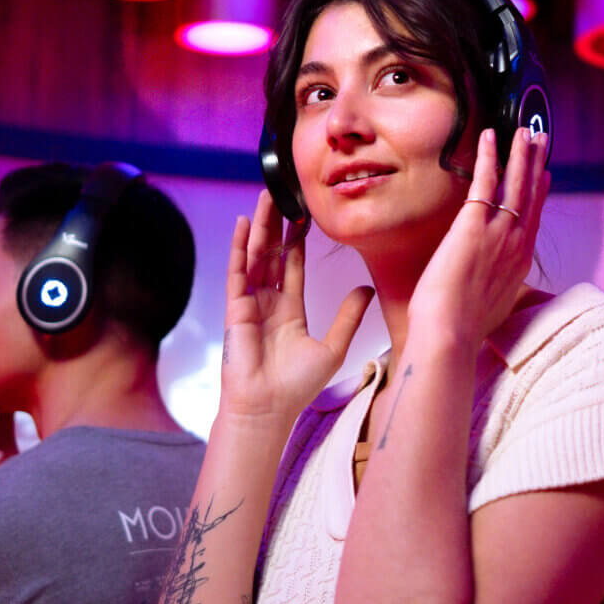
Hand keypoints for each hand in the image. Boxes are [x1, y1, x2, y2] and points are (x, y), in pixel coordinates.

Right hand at [218, 188, 375, 426]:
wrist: (268, 409)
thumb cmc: (297, 387)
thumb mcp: (333, 347)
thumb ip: (348, 317)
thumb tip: (367, 289)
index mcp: (290, 310)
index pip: (293, 266)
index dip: (298, 240)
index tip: (304, 216)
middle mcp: (269, 303)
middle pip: (272, 254)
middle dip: (278, 225)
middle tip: (284, 194)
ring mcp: (250, 304)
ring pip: (256, 256)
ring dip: (261, 227)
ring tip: (267, 197)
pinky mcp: (236, 309)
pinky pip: (237, 272)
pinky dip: (240, 247)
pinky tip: (245, 224)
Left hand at [410, 125, 549, 353]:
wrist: (450, 333)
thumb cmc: (460, 328)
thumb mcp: (488, 306)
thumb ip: (492, 288)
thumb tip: (485, 287)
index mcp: (518, 263)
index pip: (533, 219)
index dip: (539, 193)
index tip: (545, 175)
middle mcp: (516, 244)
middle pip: (532, 195)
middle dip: (537, 164)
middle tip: (542, 141)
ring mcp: (499, 232)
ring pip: (516, 183)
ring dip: (522, 154)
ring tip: (526, 131)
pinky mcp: (475, 224)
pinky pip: (487, 181)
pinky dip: (490, 156)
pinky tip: (491, 137)